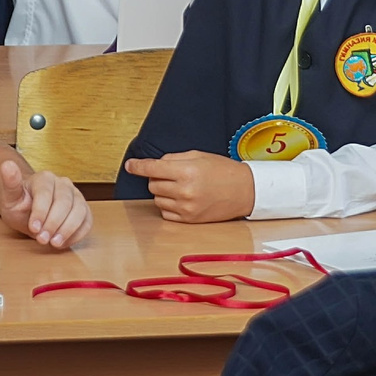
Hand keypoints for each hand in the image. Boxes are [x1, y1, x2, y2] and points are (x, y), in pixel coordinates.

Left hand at [0, 160, 89, 249]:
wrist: (28, 211)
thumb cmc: (19, 204)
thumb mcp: (9, 197)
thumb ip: (10, 183)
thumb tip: (6, 165)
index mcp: (45, 178)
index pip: (45, 194)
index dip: (40, 212)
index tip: (33, 228)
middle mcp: (64, 184)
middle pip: (64, 203)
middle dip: (53, 224)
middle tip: (42, 239)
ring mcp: (76, 196)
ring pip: (80, 211)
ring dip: (68, 230)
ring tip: (54, 243)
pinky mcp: (84, 210)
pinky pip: (87, 221)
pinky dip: (78, 234)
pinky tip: (63, 242)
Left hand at [121, 151, 256, 222]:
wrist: (245, 191)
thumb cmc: (224, 171)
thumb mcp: (199, 156)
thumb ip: (174, 159)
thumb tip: (154, 164)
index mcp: (187, 171)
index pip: (152, 168)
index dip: (138, 166)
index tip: (130, 166)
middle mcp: (185, 191)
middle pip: (153, 184)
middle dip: (158, 178)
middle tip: (174, 175)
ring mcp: (186, 207)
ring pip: (157, 199)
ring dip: (164, 192)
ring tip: (182, 188)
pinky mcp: (189, 220)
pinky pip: (165, 213)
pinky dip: (169, 206)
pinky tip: (183, 199)